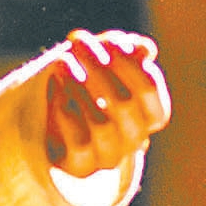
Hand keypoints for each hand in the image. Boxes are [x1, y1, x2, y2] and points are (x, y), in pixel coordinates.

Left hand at [45, 29, 170, 179]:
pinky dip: (65, 109)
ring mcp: (109, 155)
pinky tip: (54, 86)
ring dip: (78, 86)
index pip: (148, 87)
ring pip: (101, 123)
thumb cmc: (94, 89)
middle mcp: (135, 138)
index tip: (108, 40)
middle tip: (77, 41)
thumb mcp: (110, 67)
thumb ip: (128, 55)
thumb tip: (145, 49)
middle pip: (123, 102)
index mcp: (151, 114)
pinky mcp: (81, 164)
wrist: (62, 129)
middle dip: (98, 66)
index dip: (128, 61)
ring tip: (61, 61)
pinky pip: (76, 140)